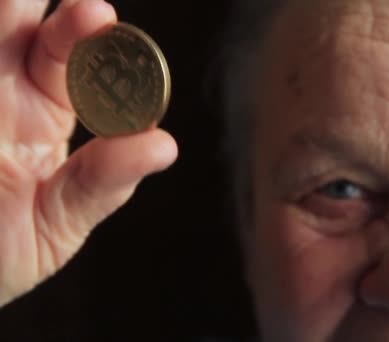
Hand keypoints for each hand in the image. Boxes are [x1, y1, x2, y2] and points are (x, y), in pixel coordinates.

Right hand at [0, 0, 177, 305]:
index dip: (88, 38)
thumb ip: (104, 182)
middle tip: (76, 5)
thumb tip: (164, 145)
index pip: (74, 61)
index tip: (99, 19)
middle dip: (45, 12)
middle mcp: (5, 93)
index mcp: (47, 114)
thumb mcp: (57, 223)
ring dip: (7, 14)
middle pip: (24, 30)